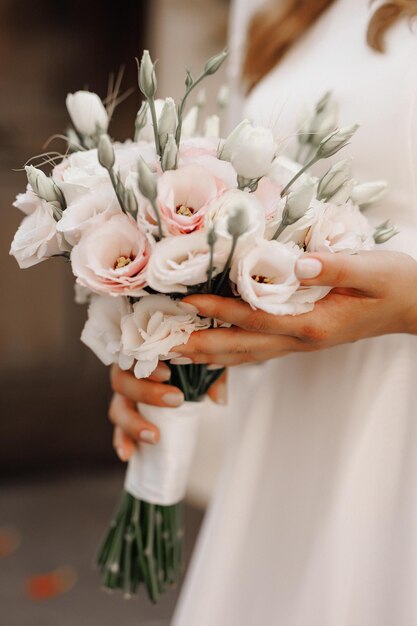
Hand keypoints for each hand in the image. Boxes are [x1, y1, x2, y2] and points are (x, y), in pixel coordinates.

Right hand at [108, 362, 226, 460]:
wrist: (182, 379)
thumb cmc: (190, 365)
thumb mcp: (204, 366)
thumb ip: (212, 376)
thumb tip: (219, 399)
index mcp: (142, 356)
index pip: (137, 356)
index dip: (149, 366)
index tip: (168, 374)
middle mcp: (127, 374)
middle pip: (122, 382)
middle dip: (147, 393)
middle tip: (176, 400)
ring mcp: (123, 398)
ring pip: (118, 409)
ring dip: (134, 423)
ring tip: (155, 437)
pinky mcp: (124, 419)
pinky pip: (118, 431)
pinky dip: (122, 441)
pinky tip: (128, 454)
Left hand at [172, 250, 416, 366]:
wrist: (415, 306)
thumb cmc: (396, 285)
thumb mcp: (373, 270)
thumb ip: (336, 268)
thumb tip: (296, 264)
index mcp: (313, 323)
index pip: (255, 319)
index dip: (220, 311)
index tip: (189, 303)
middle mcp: (302, 338)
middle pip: (244, 347)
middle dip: (204, 346)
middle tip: (167, 346)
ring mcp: (302, 341)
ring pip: (249, 353)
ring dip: (214, 353)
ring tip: (181, 353)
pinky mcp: (304, 335)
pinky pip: (261, 348)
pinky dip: (235, 351)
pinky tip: (219, 349)